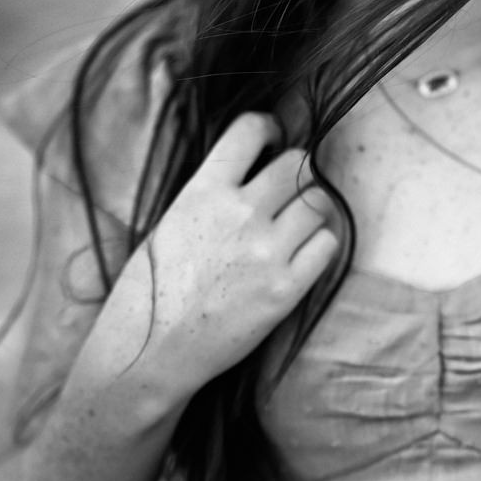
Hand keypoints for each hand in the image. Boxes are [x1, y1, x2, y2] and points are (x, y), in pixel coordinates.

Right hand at [86, 113, 339, 404]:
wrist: (153, 351)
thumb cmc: (153, 290)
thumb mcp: (171, 223)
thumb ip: (214, 194)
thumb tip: (253, 170)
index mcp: (203, 192)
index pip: (250, 130)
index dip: (268, 128)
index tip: (272, 137)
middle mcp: (239, 215)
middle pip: (297, 164)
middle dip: (297, 173)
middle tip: (290, 190)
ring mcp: (267, 251)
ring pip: (319, 203)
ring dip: (311, 211)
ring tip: (294, 227)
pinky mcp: (286, 289)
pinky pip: (327, 245)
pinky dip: (320, 244)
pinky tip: (302, 253)